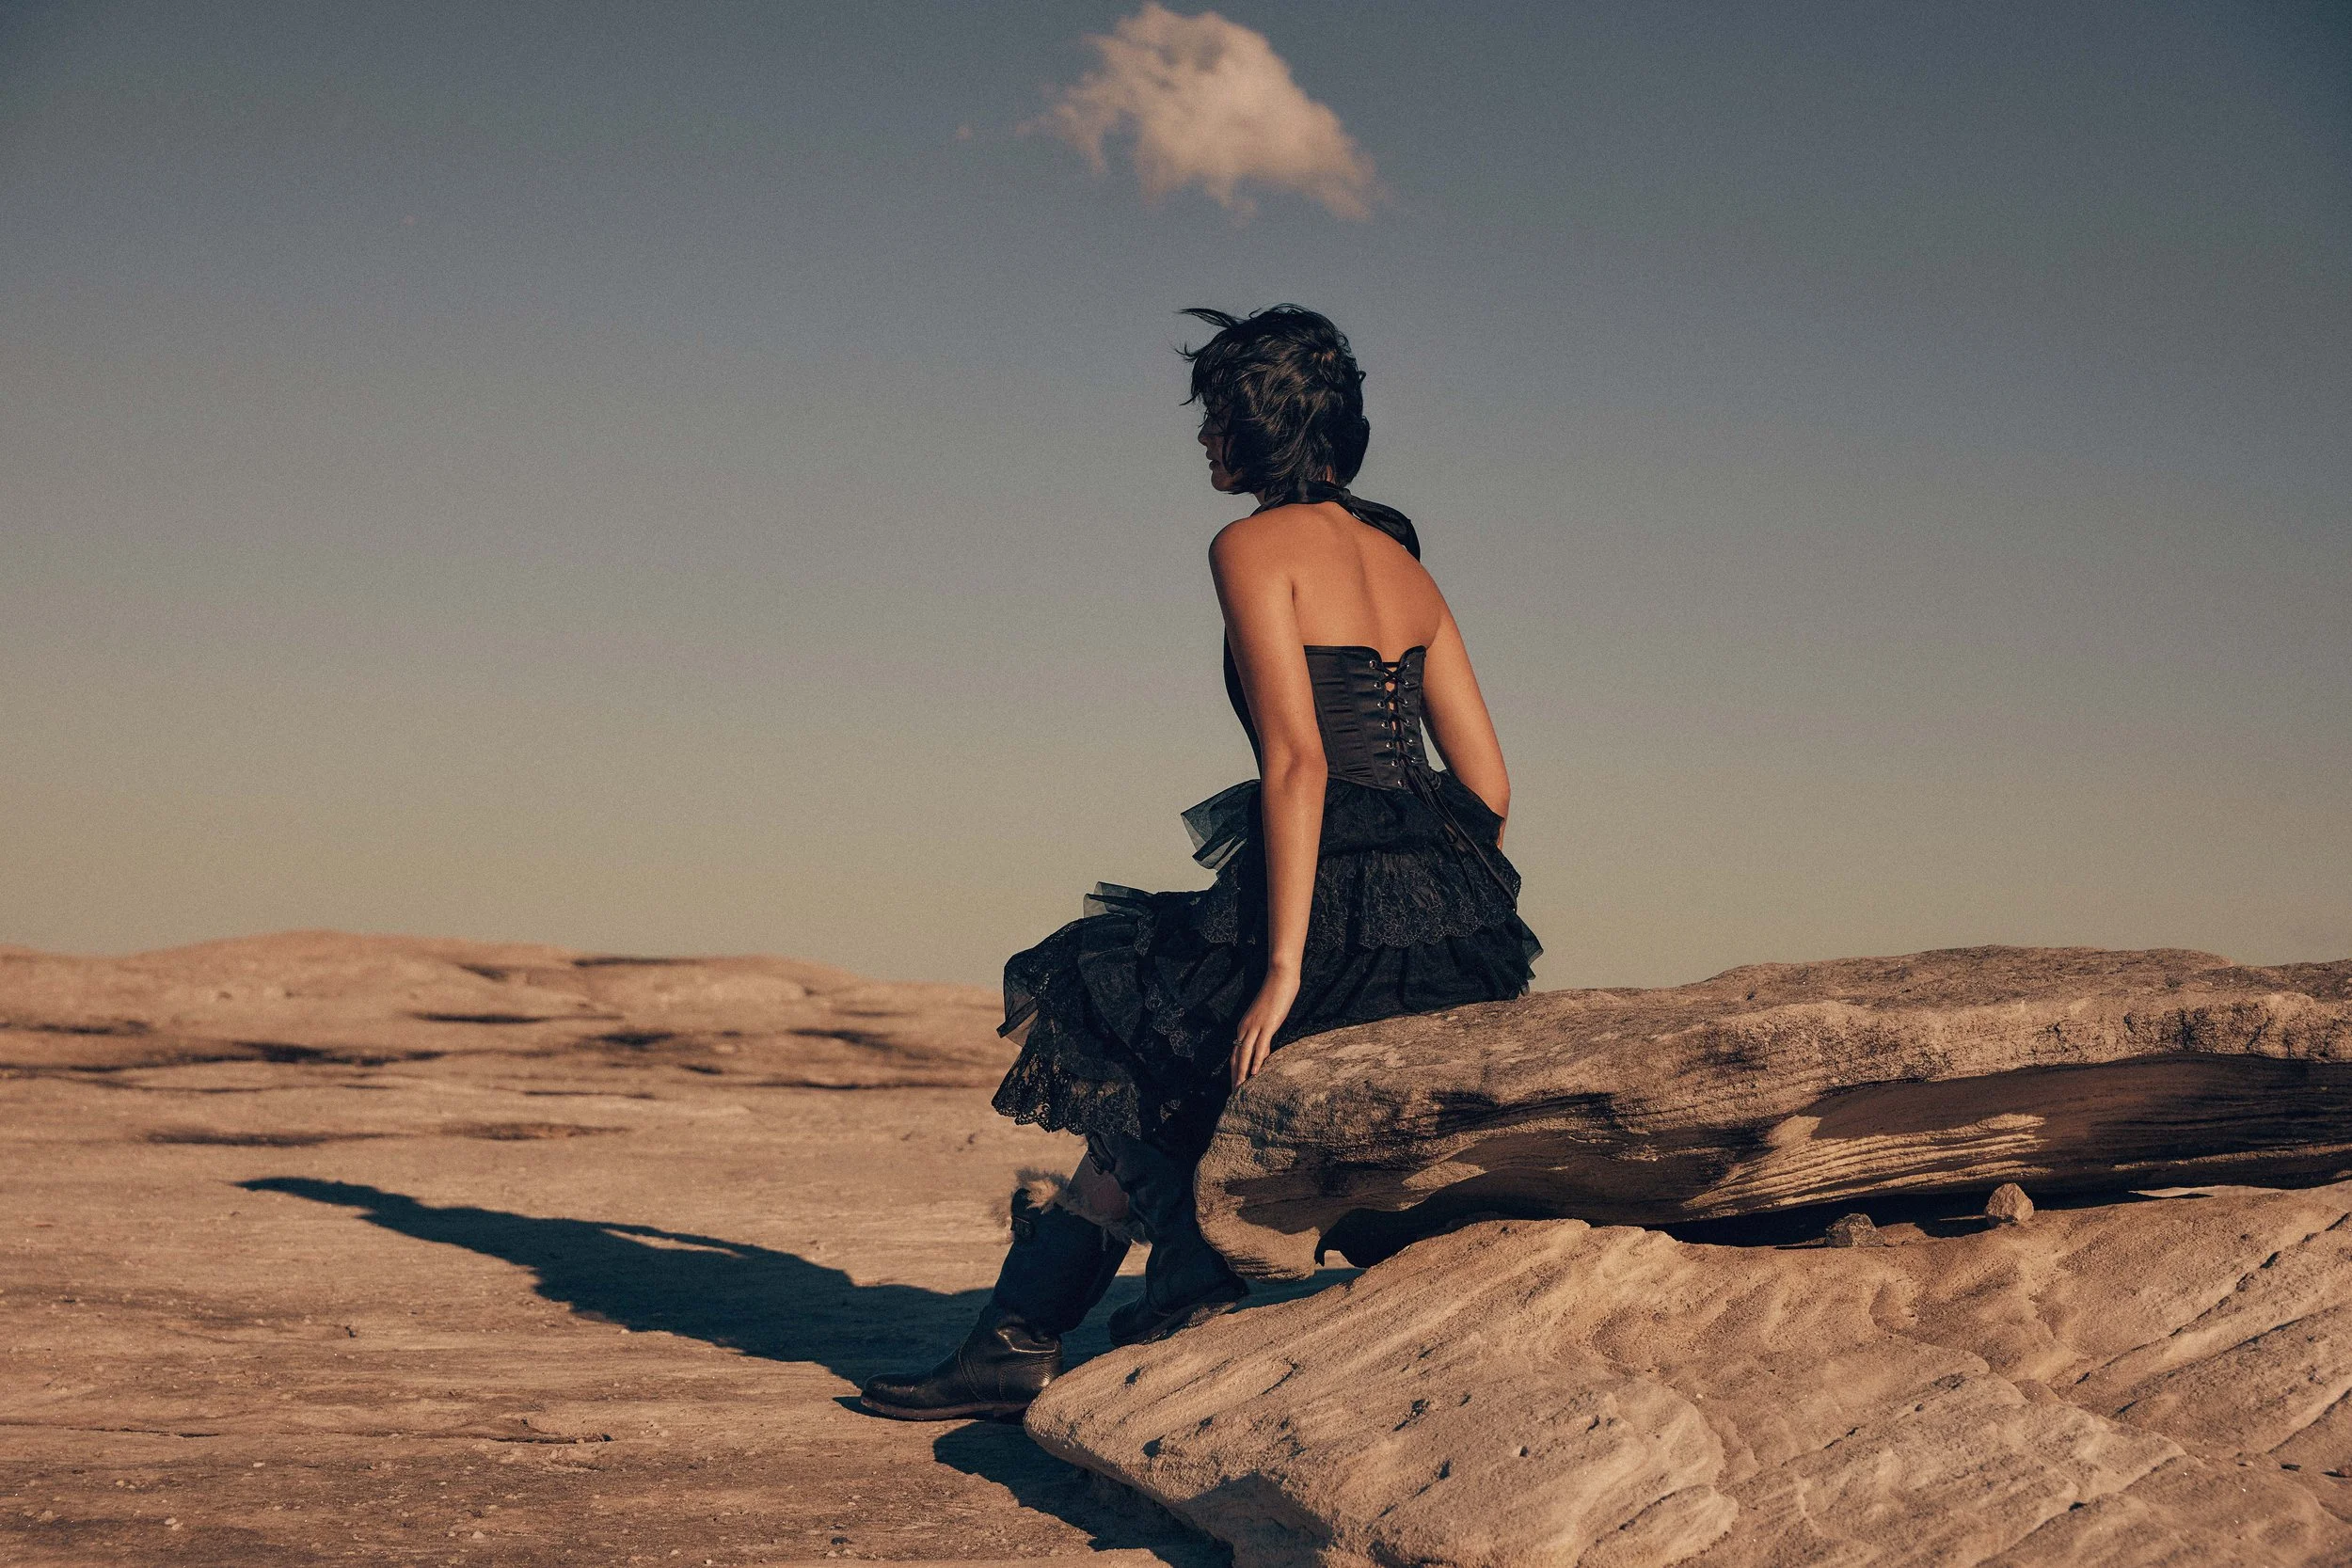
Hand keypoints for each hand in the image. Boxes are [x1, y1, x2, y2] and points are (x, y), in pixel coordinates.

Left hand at [1230, 967, 1300, 1085]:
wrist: (1280, 977)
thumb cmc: (1275, 995)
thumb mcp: (1267, 1018)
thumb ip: (1264, 1034)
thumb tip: (1265, 1050)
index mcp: (1244, 1026)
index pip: (1235, 1053)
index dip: (1234, 1070)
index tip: (1234, 1085)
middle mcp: (1245, 1027)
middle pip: (1236, 1056)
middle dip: (1234, 1076)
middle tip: (1234, 1094)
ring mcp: (1255, 1026)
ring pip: (1245, 1054)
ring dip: (1241, 1073)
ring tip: (1240, 1089)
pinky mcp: (1268, 1025)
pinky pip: (1260, 1046)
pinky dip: (1256, 1061)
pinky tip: (1254, 1073)